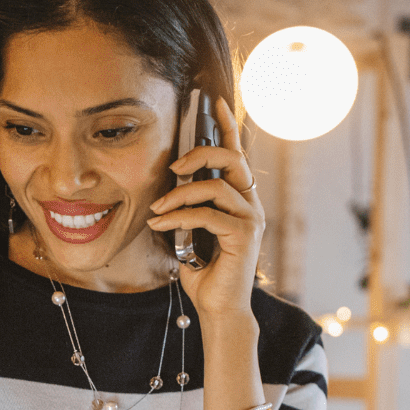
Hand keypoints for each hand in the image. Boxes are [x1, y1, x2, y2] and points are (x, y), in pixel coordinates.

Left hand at [145, 96, 263, 322]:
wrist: (218, 307)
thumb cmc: (204, 270)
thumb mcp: (190, 230)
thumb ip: (187, 205)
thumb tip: (167, 185)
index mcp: (240, 198)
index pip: (236, 153)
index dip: (227, 126)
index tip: (214, 101)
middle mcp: (251, 203)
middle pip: (232, 158)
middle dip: (200, 153)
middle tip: (173, 165)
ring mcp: (251, 218)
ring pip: (215, 185)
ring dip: (180, 193)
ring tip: (158, 207)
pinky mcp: (244, 235)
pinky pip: (207, 214)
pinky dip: (179, 217)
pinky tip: (161, 224)